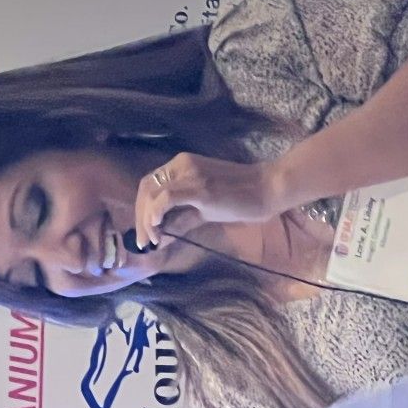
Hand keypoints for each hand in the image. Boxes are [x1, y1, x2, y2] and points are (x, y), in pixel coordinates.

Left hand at [134, 153, 283, 247]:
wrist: (268, 188)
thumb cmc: (240, 198)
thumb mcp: (204, 210)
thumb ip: (181, 220)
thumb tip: (160, 238)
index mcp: (181, 165)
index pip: (150, 184)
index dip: (141, 209)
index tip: (144, 233)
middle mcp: (181, 164)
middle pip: (146, 188)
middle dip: (139, 217)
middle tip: (142, 242)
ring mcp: (189, 174)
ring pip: (152, 194)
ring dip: (145, 220)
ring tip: (150, 241)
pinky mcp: (199, 187)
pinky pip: (167, 198)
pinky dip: (156, 214)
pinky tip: (157, 229)